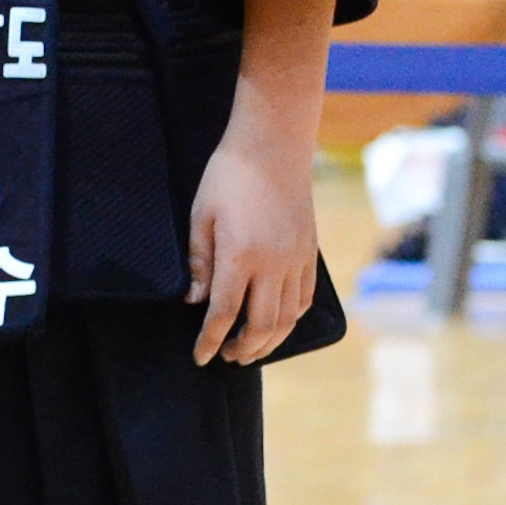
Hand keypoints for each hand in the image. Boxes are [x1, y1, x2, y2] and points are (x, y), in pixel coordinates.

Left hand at [187, 123, 321, 363]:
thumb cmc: (228, 177)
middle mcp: (274, 264)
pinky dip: (291, 318)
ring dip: (269, 340)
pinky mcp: (310, 252)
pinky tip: (277, 323)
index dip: (210, 341)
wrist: (273, 146)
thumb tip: (195, 302)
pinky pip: (304, 298)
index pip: (223, 313)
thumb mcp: (201, 216)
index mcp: (240, 256)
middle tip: (226, 357)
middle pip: (262, 325)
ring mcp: (296, 260)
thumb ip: (199, 263)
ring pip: (288, 317)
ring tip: (250, 348)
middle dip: (243, 348)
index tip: (200, 357)